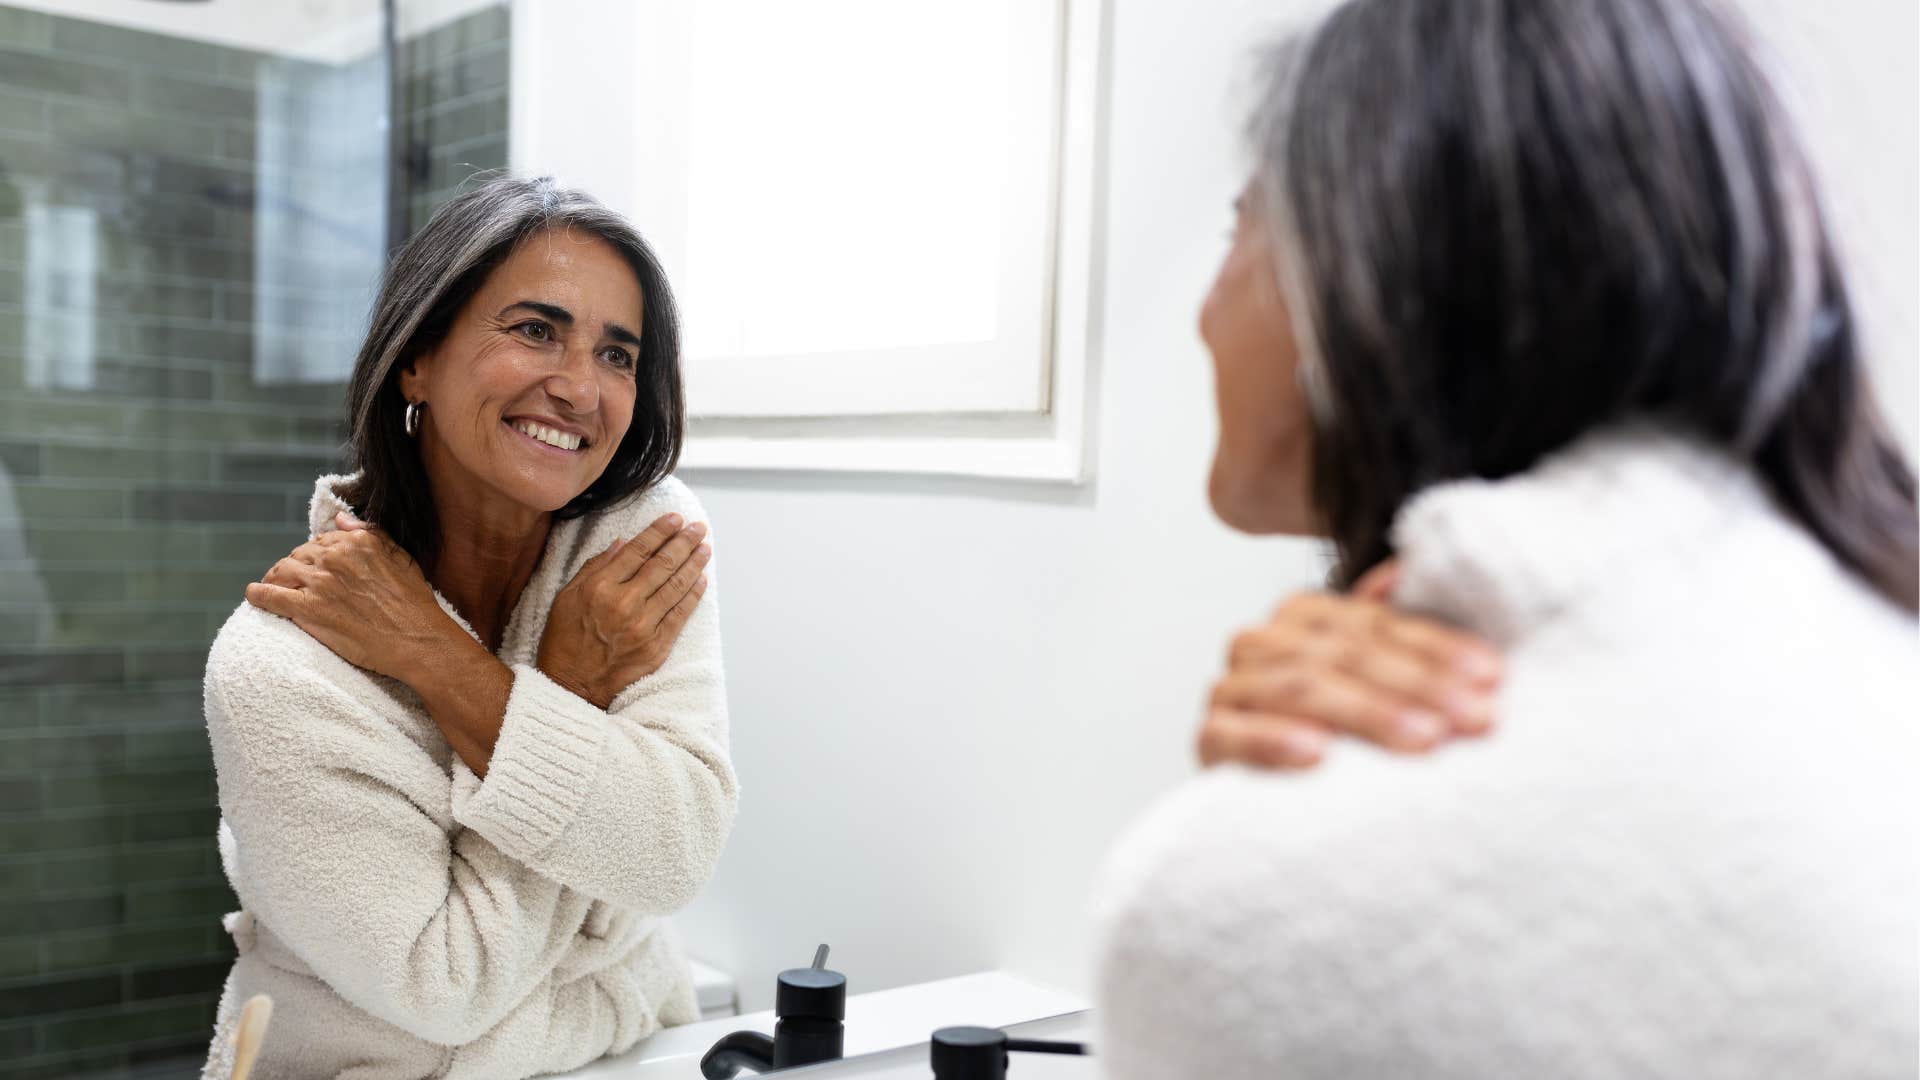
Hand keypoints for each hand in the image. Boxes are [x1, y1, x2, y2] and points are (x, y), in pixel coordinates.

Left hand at [244, 512, 452, 679]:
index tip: (315, 567)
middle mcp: (335, 558)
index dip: (315, 555)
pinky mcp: (307, 610)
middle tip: (294, 581)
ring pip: (280, 572)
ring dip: (274, 578)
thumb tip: (341, 518)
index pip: (320, 541)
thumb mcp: (401, 557)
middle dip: (293, 566)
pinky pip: (270, 596)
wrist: (416, 640)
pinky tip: (254, 595)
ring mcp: (319, 583)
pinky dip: (258, 594)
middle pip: (298, 555)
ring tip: (272, 586)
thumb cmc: (413, 603)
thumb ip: (370, 533)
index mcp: (357, 542)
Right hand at [536, 512, 711, 709]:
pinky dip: (693, 594)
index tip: (675, 518)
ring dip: (694, 563)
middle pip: (663, 563)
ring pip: (676, 585)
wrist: (572, 687)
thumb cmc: (565, 640)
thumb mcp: (566, 597)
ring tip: (705, 547)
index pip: (638, 550)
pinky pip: (681, 614)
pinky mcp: (656, 646)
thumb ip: (595, 567)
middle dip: (684, 541)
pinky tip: (701, 579)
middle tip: (698, 527)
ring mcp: (643, 626)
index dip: (660, 530)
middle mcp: (624, 604)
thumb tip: (621, 543)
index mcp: (600, 587)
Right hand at [1199, 560, 1501, 768]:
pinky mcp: (1209, 736)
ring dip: (1366, 712)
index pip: (1374, 622)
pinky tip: (1317, 754)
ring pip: (1300, 685)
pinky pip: (1232, 733)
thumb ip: (1393, 631)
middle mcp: (1262, 642)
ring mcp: (1231, 688)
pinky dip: (1273, 740)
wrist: (1275, 808)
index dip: (1437, 647)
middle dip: (1417, 684)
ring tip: (1423, 741)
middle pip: (1342, 651)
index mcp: (1303, 616)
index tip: (1492, 678)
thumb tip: (1408, 571)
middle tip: (1473, 718)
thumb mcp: (1377, 685)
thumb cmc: (1340, 741)